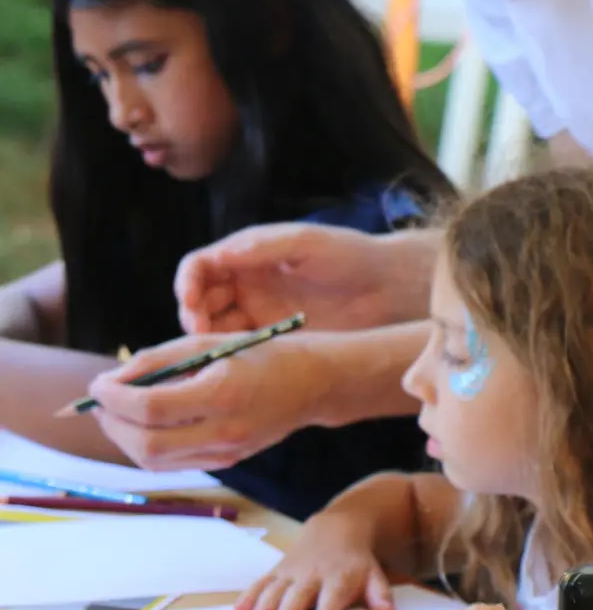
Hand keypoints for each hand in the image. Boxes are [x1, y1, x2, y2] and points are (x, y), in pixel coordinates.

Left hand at [87, 332, 323, 470]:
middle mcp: (225, 432)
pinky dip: (149, 445)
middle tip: (101, 402)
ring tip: (118, 412)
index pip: (150, 408)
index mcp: (222, 394)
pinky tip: (146, 424)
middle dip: (112, 424)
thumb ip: (157, 360)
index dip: (113, 398)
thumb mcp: (209, 342)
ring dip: (125, 438)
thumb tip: (111, 381)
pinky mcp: (228, 461)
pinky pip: (174, 462)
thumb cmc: (261, 354)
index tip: (97, 383)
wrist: (312, 384)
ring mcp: (227, 453)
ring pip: (155, 461)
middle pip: (146, 445)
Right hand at [175, 222, 438, 333]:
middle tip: (200, 334)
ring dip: (206, 341)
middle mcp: (247, 285)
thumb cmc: (349, 256)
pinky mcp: (275, 340)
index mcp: (248, 256)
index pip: (199, 267)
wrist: (387, 289)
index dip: (187, 283)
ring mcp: (259, 314)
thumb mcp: (306, 244)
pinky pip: (240, 350)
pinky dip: (230, 358)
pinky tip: (234, 365)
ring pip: (214, 329)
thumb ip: (263, 247)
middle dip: (192, 315)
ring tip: (215, 352)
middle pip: (200, 301)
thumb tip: (220, 254)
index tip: (190, 301)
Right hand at [235, 512, 393, 609]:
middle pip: (300, 594)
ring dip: (265, 604)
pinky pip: (261, 582)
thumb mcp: (373, 574)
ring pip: (277, 589)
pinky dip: (250, 595)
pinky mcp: (278, 570)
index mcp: (339, 578)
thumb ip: (380, 595)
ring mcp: (292, 571)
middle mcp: (313, 575)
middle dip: (289, 609)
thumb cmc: (356, 562)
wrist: (336, 528)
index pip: (333, 596)